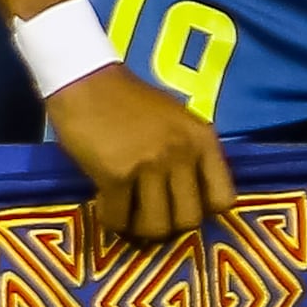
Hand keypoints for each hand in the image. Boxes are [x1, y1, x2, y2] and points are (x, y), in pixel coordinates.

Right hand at [46, 64, 233, 241]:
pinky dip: (111, 218)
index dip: (201, 210)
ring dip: (138, 226)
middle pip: (189, 220)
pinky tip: (104, 202)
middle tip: (148, 213)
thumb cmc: (127, 101)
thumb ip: (188, 155)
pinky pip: (118, 217)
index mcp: (202, 140)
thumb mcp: (174, 122)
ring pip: (155, 227)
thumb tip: (186, 199)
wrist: (84, 80)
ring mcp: (150, 164)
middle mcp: (182, 153)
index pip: (222, 200)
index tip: (180, 204)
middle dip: (167, 223)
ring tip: (126, 211)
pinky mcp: (115, 174)